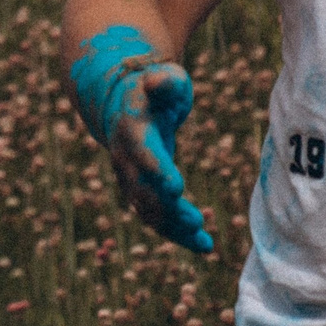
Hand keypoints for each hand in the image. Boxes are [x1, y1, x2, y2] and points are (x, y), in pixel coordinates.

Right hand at [70, 24, 214, 254]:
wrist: (121, 104)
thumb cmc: (153, 89)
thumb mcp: (162, 79)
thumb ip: (165, 81)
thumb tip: (161, 82)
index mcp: (132, 129)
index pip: (142, 152)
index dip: (157, 169)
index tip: (176, 187)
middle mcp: (126, 158)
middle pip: (142, 188)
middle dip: (167, 208)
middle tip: (196, 222)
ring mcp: (129, 177)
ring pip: (147, 210)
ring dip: (174, 228)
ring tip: (204, 243)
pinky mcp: (140, 191)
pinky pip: (155, 217)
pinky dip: (176, 234)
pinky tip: (203, 246)